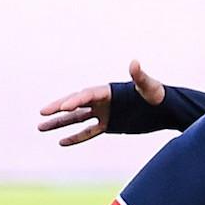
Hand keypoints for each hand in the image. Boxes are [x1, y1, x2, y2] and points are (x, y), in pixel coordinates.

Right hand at [37, 59, 165, 145]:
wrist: (164, 109)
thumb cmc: (157, 94)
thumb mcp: (148, 86)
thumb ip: (139, 76)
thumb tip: (135, 62)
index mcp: (108, 90)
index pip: (87, 95)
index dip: (75, 101)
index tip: (63, 107)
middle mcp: (102, 101)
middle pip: (75, 104)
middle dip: (58, 109)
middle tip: (42, 113)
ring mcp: (104, 113)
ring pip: (76, 119)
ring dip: (59, 123)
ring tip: (40, 127)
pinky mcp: (108, 125)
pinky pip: (88, 132)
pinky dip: (76, 137)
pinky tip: (61, 142)